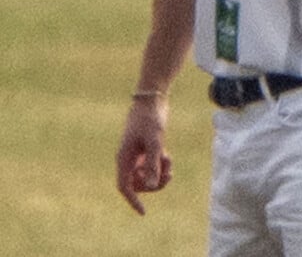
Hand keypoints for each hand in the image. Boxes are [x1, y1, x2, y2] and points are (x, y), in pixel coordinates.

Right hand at [116, 100, 171, 214]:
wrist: (152, 98)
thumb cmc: (150, 117)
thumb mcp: (155, 140)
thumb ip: (153, 163)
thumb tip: (152, 185)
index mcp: (124, 157)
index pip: (124, 186)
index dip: (133, 201)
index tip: (144, 212)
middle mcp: (128, 158)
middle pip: (138, 184)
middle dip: (153, 183)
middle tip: (167, 174)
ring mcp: (137, 153)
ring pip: (147, 175)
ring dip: (159, 173)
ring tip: (168, 162)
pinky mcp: (146, 148)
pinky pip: (153, 165)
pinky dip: (161, 164)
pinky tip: (167, 155)